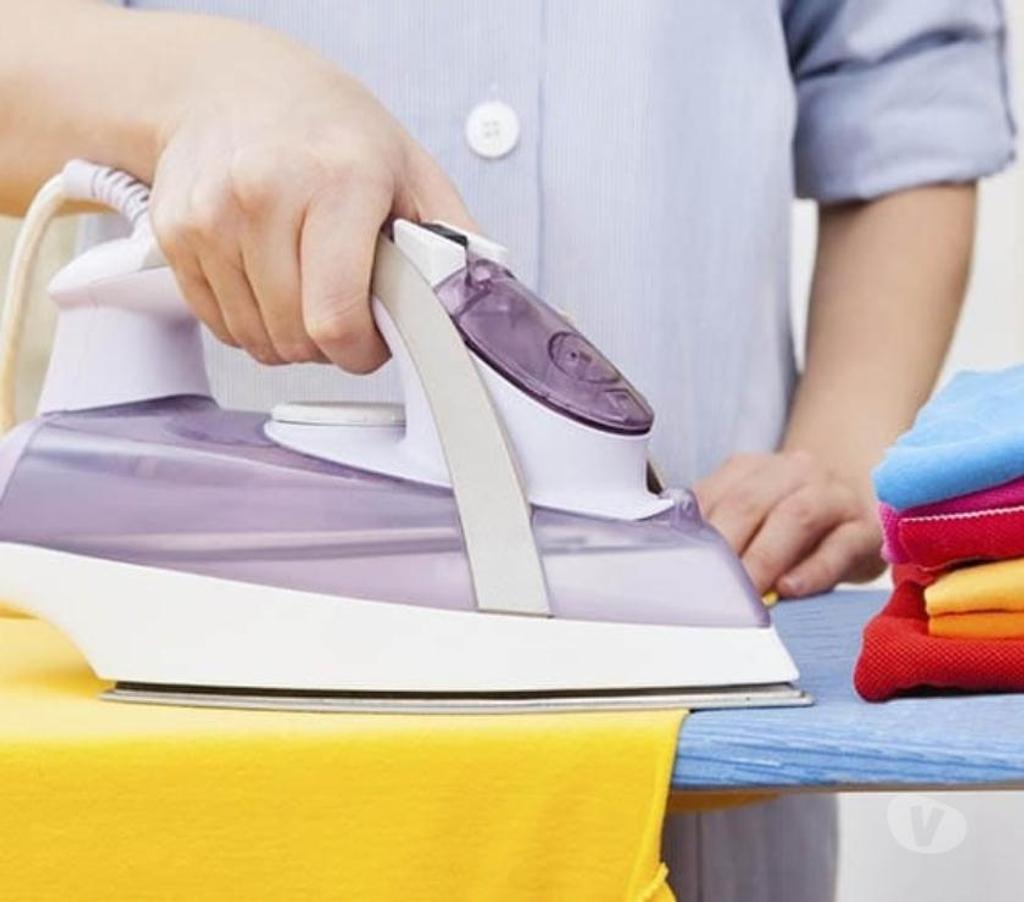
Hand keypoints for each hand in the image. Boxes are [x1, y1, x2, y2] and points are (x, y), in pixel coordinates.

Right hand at [149, 25, 472, 371]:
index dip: (360, 350)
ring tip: (305, 288)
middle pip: (295, 337)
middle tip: (343, 309)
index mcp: (337, 181)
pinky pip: (219, 324)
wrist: (235, 86)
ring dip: (288, 335)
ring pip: (256, 339)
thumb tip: (480, 302)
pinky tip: (268, 282)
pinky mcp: (176, 234)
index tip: (370, 341)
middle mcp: (265, 194)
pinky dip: (249, 321)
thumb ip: (452, 240)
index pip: (336, 317)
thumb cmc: (330, 129)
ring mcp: (212, 215)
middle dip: (328, 344)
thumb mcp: (411, 170)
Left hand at [693, 450, 883, 596]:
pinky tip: (790, 589)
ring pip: (795, 517)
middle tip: (708, 588)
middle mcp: (794, 471)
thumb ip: (719, 528)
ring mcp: (834, 495)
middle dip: (725, 548)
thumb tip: (682, 562)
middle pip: (749, 503)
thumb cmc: (793, 521)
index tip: (678, 568)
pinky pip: (840, 547)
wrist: (862, 503)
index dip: (695, 533)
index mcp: (754, 468)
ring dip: (764, 559)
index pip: (715, 495)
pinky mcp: (867, 528)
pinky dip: (813, 571)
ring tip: (746, 593)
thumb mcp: (753, 516)